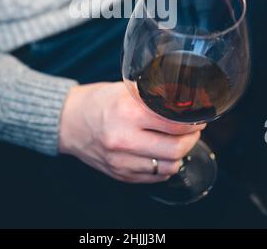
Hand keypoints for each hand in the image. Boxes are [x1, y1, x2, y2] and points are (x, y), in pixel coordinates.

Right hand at [59, 81, 204, 183]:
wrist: (69, 122)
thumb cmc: (97, 101)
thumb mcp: (124, 89)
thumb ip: (152, 94)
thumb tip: (183, 97)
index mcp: (127, 112)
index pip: (174, 123)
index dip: (192, 122)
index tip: (198, 117)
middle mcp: (124, 139)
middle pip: (176, 149)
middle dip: (192, 139)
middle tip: (193, 130)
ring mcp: (121, 161)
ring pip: (169, 166)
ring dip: (180, 154)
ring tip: (179, 141)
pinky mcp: (120, 174)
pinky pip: (155, 177)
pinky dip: (165, 166)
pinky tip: (162, 153)